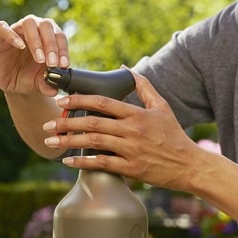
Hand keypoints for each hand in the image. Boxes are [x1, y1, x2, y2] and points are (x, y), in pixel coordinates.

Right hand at [0, 15, 69, 96]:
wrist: (12, 83)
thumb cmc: (29, 77)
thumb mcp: (40, 82)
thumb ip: (48, 85)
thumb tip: (54, 90)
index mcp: (49, 36)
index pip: (59, 36)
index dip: (63, 49)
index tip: (64, 65)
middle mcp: (35, 29)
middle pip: (46, 25)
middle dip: (51, 45)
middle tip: (52, 63)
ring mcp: (17, 30)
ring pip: (29, 22)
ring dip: (36, 40)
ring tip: (39, 58)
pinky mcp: (0, 36)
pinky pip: (2, 27)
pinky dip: (12, 35)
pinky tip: (20, 46)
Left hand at [42, 71, 201, 190]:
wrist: (189, 165)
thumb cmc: (174, 135)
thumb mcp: (162, 106)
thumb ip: (143, 86)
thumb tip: (126, 68)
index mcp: (137, 114)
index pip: (103, 102)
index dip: (79, 100)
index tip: (62, 100)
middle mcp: (132, 130)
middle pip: (93, 123)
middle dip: (66, 122)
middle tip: (48, 122)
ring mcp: (131, 150)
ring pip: (94, 143)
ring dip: (69, 141)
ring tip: (51, 140)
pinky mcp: (132, 169)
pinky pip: (102, 164)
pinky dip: (83, 162)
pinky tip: (68, 160)